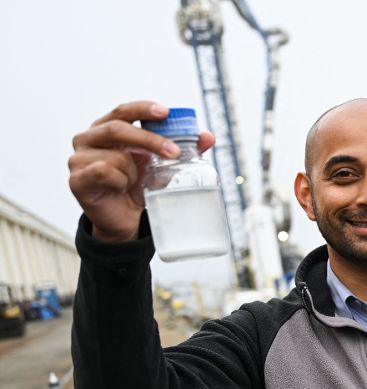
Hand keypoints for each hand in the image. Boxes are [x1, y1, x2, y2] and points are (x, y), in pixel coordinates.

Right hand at [68, 101, 214, 242]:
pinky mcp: (76, 179)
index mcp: (106, 129)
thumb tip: (208, 137)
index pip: (122, 111)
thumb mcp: (160, 165)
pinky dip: (119, 181)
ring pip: (116, 156)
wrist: (125, 219)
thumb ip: (182, 149)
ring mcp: (78, 158)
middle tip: (174, 152)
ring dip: (133, 171)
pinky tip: (120, 188)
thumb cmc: (138, 186)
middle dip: (149, 139)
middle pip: (118, 128)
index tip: (166, 112)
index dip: (143, 109)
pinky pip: (104, 172)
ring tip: (133, 182)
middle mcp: (87, 139)